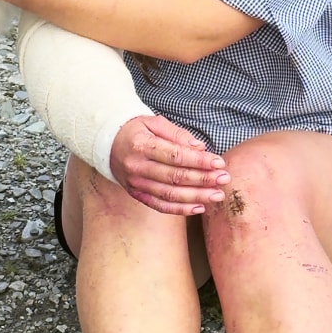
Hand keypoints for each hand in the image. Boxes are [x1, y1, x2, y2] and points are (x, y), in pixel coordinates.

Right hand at [110, 115, 228, 215]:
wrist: (106, 143)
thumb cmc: (134, 130)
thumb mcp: (153, 122)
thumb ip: (177, 134)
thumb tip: (200, 148)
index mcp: (142, 145)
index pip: (175, 156)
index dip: (199, 161)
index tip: (218, 162)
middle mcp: (137, 166)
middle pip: (175, 177)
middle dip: (203, 179)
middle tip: (224, 179)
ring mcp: (136, 183)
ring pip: (170, 194)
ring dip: (196, 196)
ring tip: (217, 195)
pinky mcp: (136, 194)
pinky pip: (160, 205)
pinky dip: (180, 210)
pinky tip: (199, 207)